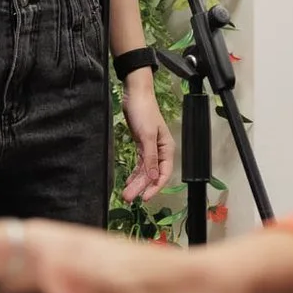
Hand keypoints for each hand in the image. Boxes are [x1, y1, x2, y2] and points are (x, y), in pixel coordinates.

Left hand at [119, 70, 174, 203]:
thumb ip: (151, 157)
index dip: (155, 187)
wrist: (135, 94)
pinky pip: (140, 164)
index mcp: (167, 149)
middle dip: (141, 187)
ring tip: (126, 194)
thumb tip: (154, 178)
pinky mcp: (141, 145)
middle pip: (152, 174)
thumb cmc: (144, 112)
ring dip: (136, 182)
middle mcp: (160, 151)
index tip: (144, 198)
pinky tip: (128, 182)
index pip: (164, 174)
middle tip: (128, 198)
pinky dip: (134, 173)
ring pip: (145, 171)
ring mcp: (151, 149)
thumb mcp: (147, 136)